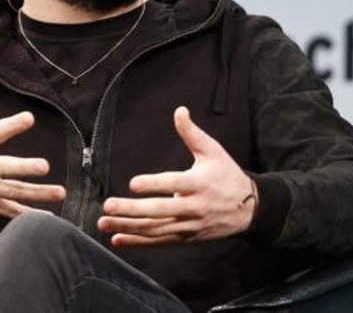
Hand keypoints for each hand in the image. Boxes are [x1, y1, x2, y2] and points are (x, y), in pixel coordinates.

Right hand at [0, 67, 65, 217]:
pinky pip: (8, 211)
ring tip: (61, 192)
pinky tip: (49, 217)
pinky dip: (26, 216)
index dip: (11, 126)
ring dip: (36, 194)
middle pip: (3, 169)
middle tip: (44, 166)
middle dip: (23, 168)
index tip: (29, 117)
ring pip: (11, 192)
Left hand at [98, 106, 255, 246]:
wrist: (249, 209)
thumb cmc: (227, 175)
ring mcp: (189, 225)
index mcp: (199, 184)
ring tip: (104, 222)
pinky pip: (158, 241)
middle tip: (109, 205)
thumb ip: (192, 133)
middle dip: (132, 210)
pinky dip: (137, 242)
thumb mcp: (213, 151)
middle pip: (159, 211)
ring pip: (155, 229)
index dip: (154, 184)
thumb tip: (179, 110)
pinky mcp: (186, 237)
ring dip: (128, 227)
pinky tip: (117, 238)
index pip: (174, 184)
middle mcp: (193, 207)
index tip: (133, 183)